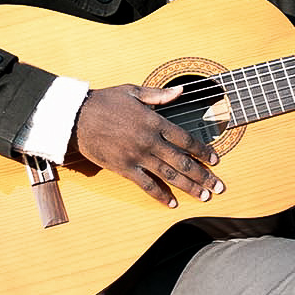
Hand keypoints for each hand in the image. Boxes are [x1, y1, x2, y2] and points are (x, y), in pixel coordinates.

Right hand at [70, 84, 222, 207]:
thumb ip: (158, 95)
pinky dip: (160, 195)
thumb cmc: (104, 101)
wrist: (76, 117)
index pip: (185, 139)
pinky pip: (145, 185)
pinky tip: (172, 203)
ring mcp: (137, 156)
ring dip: (188, 187)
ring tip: (204, 196)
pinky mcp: (124, 168)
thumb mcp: (132, 91)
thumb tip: (181, 91)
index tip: (215, 160)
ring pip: (169, 175)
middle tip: (219, 186)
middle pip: (182, 161)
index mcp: (154, 121)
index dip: (202, 150)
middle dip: (203, 175)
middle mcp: (149, 141)